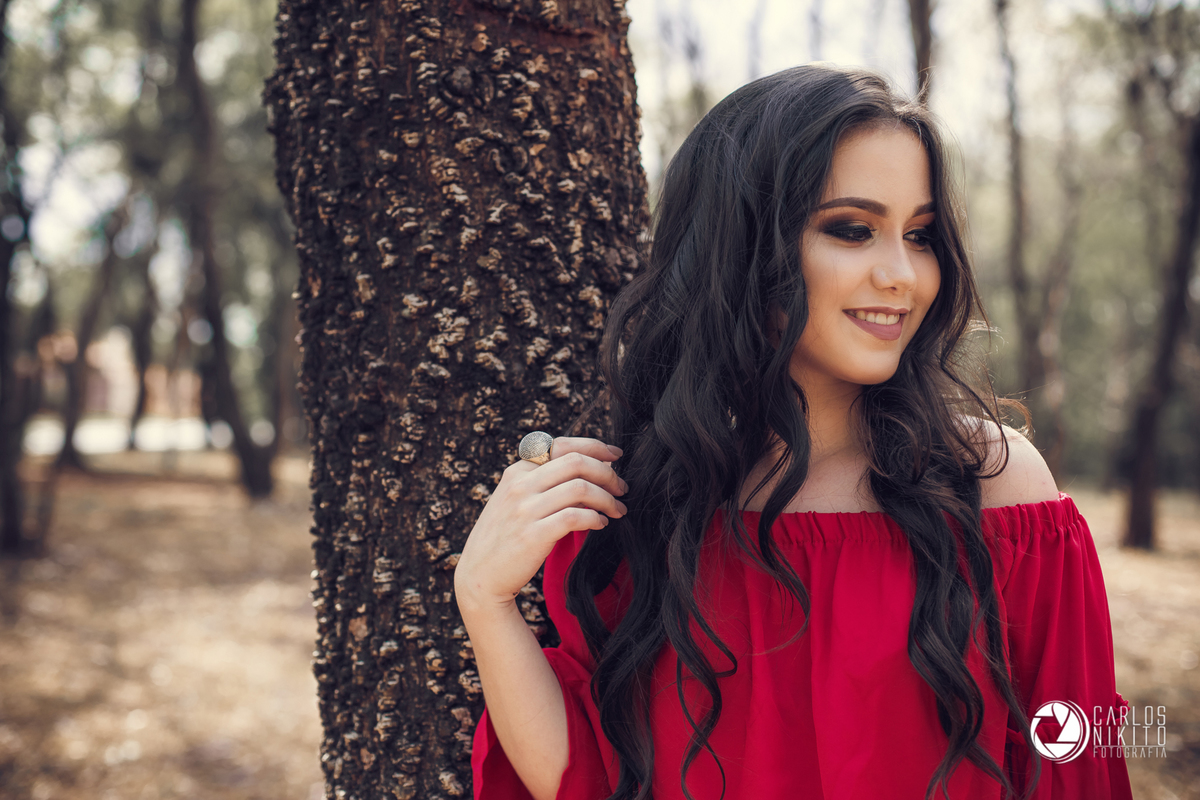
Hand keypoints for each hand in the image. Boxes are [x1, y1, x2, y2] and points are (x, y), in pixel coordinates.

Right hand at [454, 437, 628, 614]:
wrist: (480, 576)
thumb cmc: (505, 537)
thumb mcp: (515, 499)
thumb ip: (543, 481)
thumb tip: (590, 466)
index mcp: (518, 471)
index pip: (562, 445)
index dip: (595, 446)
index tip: (616, 455)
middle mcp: (520, 485)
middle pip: (577, 462)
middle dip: (608, 473)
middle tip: (622, 488)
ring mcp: (525, 509)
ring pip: (581, 488)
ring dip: (608, 498)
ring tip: (618, 510)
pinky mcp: (533, 535)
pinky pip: (575, 517)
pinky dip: (595, 518)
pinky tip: (600, 524)